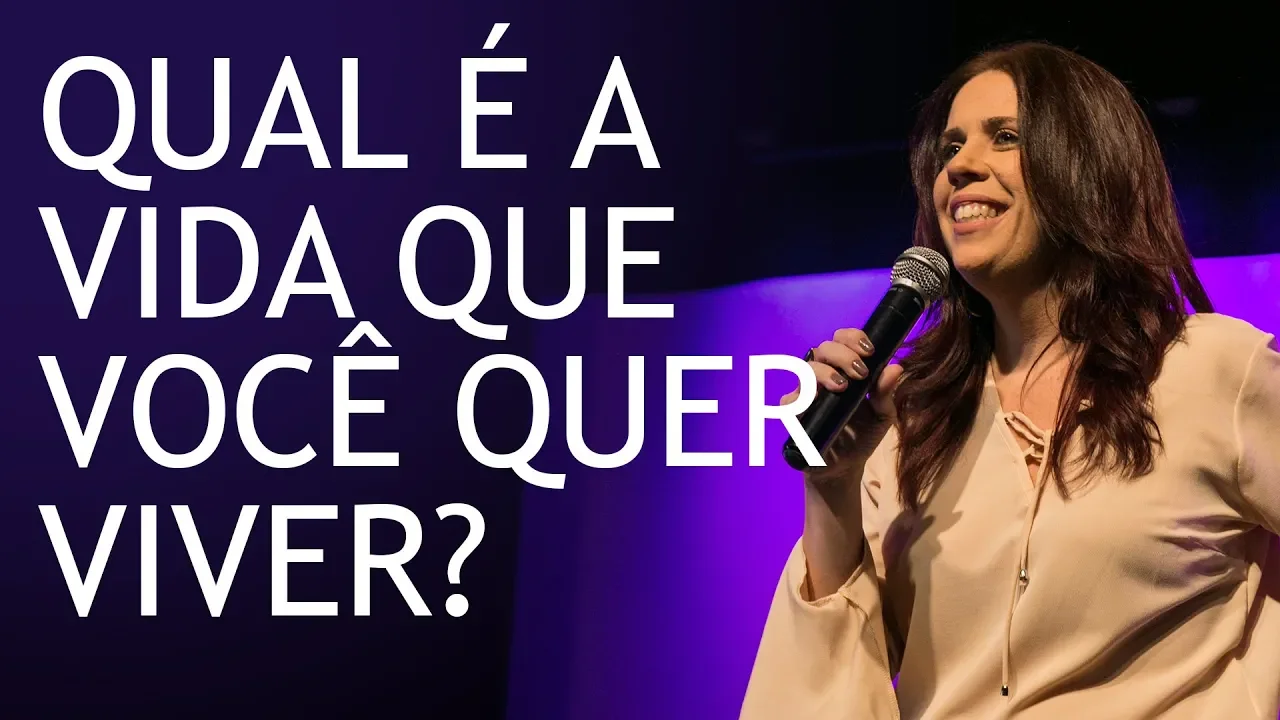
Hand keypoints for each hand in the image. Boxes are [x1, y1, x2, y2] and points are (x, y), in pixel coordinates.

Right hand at [781, 328, 902, 478]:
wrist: (845, 467)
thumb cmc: (862, 435)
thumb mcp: (882, 415)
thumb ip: (886, 393)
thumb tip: (896, 367)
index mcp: (844, 368)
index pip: (842, 339)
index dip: (853, 338)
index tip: (870, 352)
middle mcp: (822, 375)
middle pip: (824, 348)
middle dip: (842, 355)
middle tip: (860, 372)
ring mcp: (806, 393)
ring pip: (806, 368)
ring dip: (824, 372)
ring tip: (842, 387)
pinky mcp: (793, 413)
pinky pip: (789, 399)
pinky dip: (801, 397)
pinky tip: (815, 401)